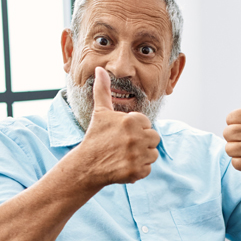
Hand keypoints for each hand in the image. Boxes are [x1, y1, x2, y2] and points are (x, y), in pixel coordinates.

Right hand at [78, 67, 160, 185]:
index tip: (121, 135)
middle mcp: (136, 137)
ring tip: (124, 156)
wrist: (86, 165)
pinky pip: (148, 169)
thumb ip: (103, 90)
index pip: (147, 124)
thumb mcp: (100, 112)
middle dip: (141, 143)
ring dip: (141, 156)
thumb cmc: (95, 137)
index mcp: (131, 120)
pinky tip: (124, 166)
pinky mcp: (137, 171)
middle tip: (123, 146)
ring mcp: (137, 155)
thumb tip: (100, 69)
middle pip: (154, 138)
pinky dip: (138, 170)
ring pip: (152, 154)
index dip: (135, 129)